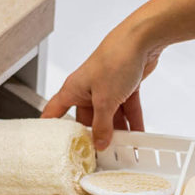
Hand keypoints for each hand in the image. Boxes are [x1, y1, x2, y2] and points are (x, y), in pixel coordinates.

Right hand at [41, 21, 161, 149]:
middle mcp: (88, 90)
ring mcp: (107, 88)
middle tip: (102, 154)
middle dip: (97, 136)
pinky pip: (126, 109)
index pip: (55, 112)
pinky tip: (137, 135)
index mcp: (74, 90)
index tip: (52, 144)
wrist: (142, 39)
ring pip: (110, 116)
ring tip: (124, 149)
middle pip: (89, 120)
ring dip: (119, 131)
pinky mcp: (124, 87)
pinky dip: (133, 121)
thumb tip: (100, 143)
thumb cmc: (115, 59)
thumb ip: (103, 125)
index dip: (51, 128)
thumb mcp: (105, 101)